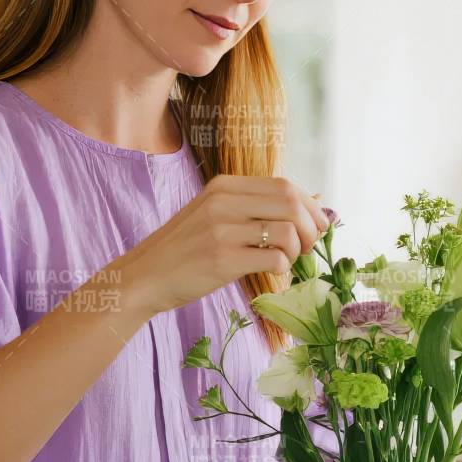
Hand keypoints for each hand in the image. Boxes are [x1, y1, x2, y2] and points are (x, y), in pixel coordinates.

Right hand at [118, 174, 329, 319]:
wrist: (144, 276)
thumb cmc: (185, 249)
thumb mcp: (214, 214)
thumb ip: (255, 206)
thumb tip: (315, 202)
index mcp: (223, 186)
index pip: (284, 185)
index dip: (310, 205)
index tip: (317, 225)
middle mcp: (223, 202)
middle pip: (291, 204)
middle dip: (312, 228)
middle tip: (308, 247)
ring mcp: (222, 230)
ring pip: (287, 232)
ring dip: (297, 251)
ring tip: (286, 260)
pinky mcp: (222, 259)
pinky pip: (275, 259)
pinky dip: (282, 268)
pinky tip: (270, 272)